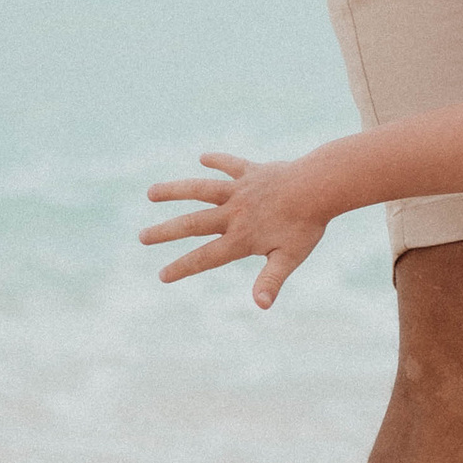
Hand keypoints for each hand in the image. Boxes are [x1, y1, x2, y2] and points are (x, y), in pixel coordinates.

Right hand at [140, 154, 326, 307]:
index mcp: (241, 237)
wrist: (320, 186)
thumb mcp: (289, 257)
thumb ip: (271, 280)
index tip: (162, 275)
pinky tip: (203, 157)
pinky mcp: (251, 172)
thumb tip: (260, 305)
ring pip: (200, 190)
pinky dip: (217, 161)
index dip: (183, 267)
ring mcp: (239, 190)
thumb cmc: (306, 225)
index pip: (206, 257)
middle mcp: (233, 213)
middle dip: (165, 231)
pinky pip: (229, 165)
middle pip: (193, 224)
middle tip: (142, 237)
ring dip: (174, 191)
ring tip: (151, 193)